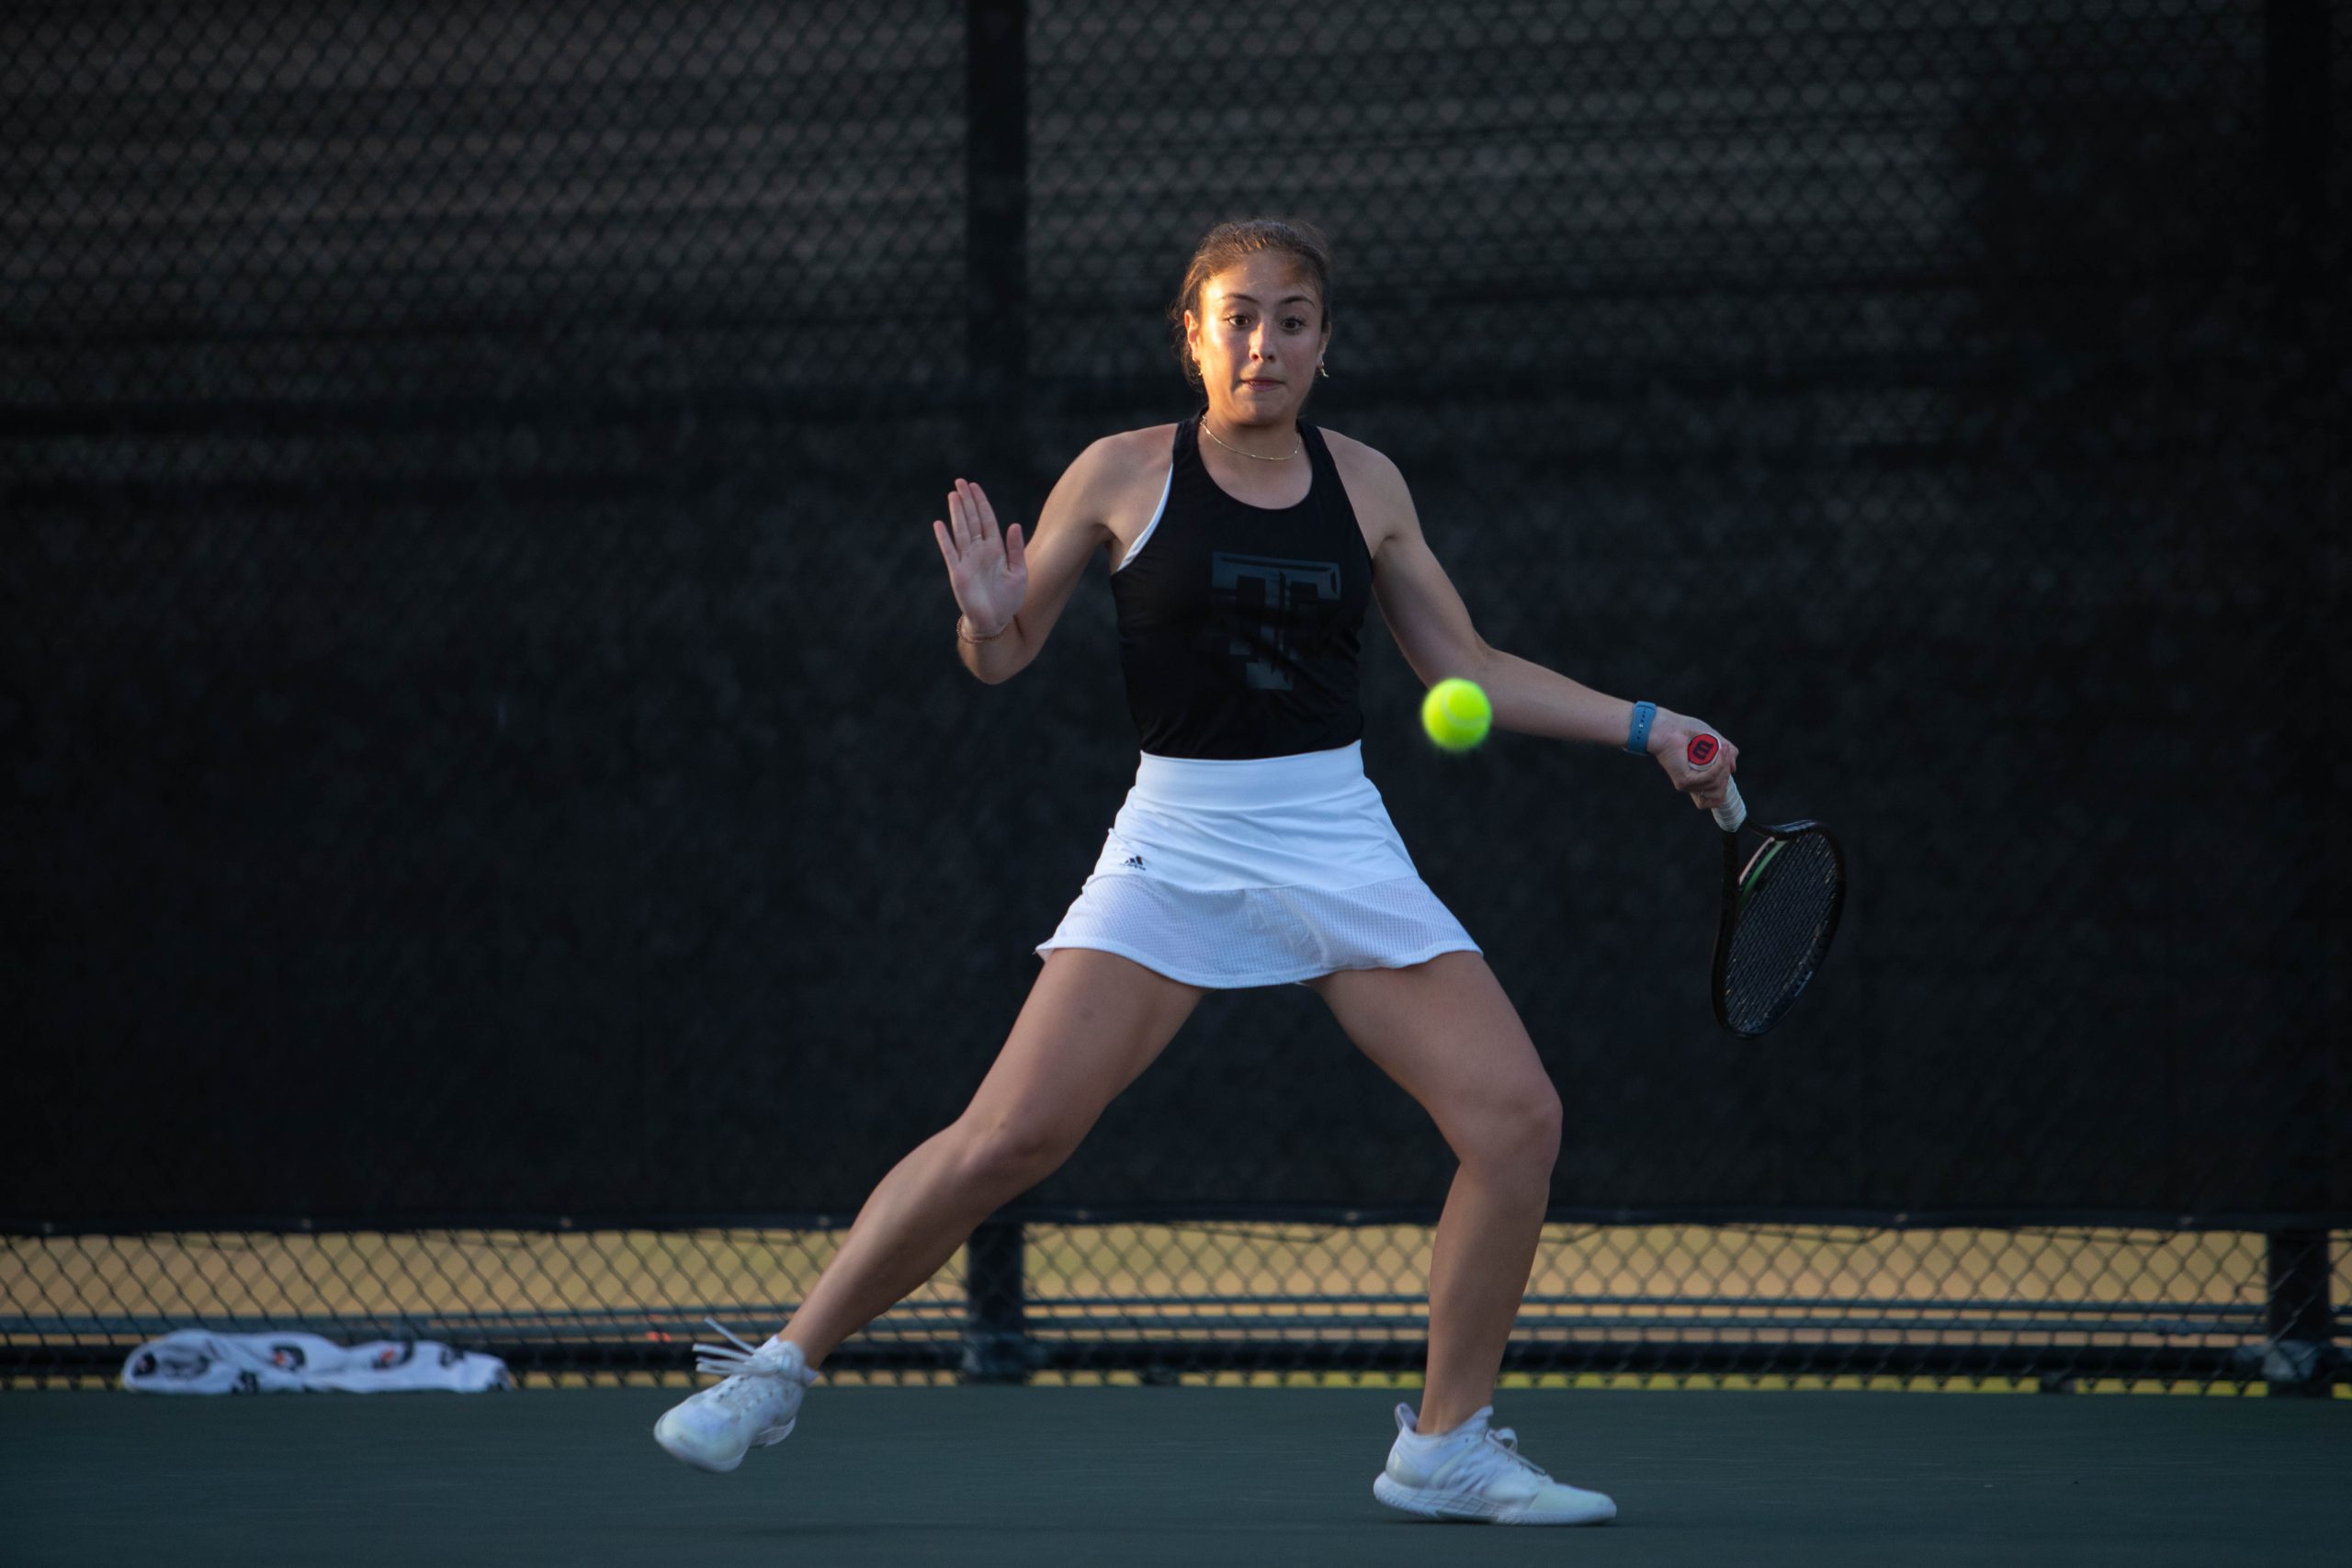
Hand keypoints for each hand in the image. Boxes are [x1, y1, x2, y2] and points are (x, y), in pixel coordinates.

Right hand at [931, 478, 1027, 637]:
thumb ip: (1015, 549)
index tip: (975, 486)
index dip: (981, 503)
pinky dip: (944, 538)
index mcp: (995, 549)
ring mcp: (967, 560)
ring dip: (957, 513)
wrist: (995, 622)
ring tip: (952, 495)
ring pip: (961, 530)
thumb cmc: (1008, 599)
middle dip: (967, 501)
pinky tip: (939, 524)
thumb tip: (1014, 524)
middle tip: (960, 481)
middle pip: (972, 520)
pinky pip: (949, 551)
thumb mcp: (1019, 573)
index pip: (987, 520)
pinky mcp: (957, 572)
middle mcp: (980, 551)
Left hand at [1649, 708, 1738, 809]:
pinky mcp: (1685, 781)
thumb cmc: (1687, 731)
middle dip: (1726, 772)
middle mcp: (1693, 785)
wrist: (1668, 727)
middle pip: (1720, 793)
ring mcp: (1688, 785)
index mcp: (1698, 780)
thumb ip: (1726, 755)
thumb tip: (1733, 769)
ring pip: (1718, 785)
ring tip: (1723, 748)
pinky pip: (1710, 777)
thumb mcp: (1714, 741)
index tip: (1726, 767)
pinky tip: (1721, 751)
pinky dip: (1719, 764)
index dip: (1725, 785)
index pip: (1716, 799)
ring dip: (1724, 766)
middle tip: (1724, 751)